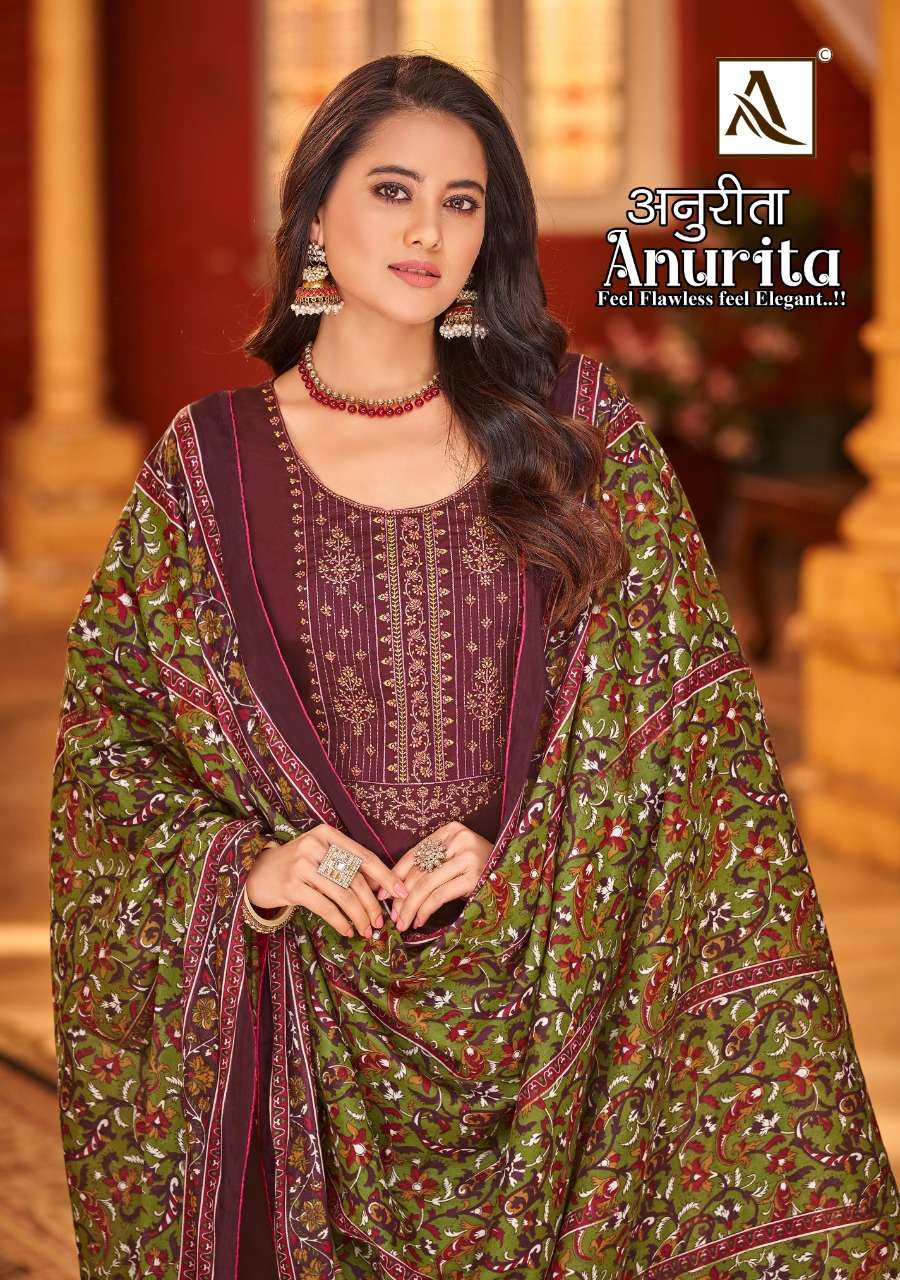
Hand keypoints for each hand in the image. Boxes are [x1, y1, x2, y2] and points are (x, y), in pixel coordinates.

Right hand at [245, 824, 409, 939]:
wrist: (257, 873)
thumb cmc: (297, 866)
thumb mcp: (320, 856)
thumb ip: (346, 865)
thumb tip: (381, 890)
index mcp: (327, 834)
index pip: (364, 857)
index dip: (386, 877)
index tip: (402, 893)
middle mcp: (315, 845)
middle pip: (355, 878)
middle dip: (372, 904)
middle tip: (380, 922)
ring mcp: (301, 865)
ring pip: (343, 894)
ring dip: (359, 916)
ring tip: (367, 930)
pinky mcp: (291, 886)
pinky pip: (325, 907)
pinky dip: (340, 921)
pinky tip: (347, 930)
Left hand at [383, 822, 492, 931]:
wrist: (517, 877)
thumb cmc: (481, 872)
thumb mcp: (455, 862)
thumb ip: (432, 866)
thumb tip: (395, 887)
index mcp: (451, 830)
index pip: (414, 854)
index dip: (395, 876)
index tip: (382, 894)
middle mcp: (459, 839)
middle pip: (419, 870)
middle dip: (401, 897)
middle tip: (392, 915)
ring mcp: (468, 857)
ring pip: (426, 884)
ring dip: (410, 907)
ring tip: (402, 922)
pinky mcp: (473, 876)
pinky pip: (439, 895)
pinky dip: (425, 910)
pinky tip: (419, 921)